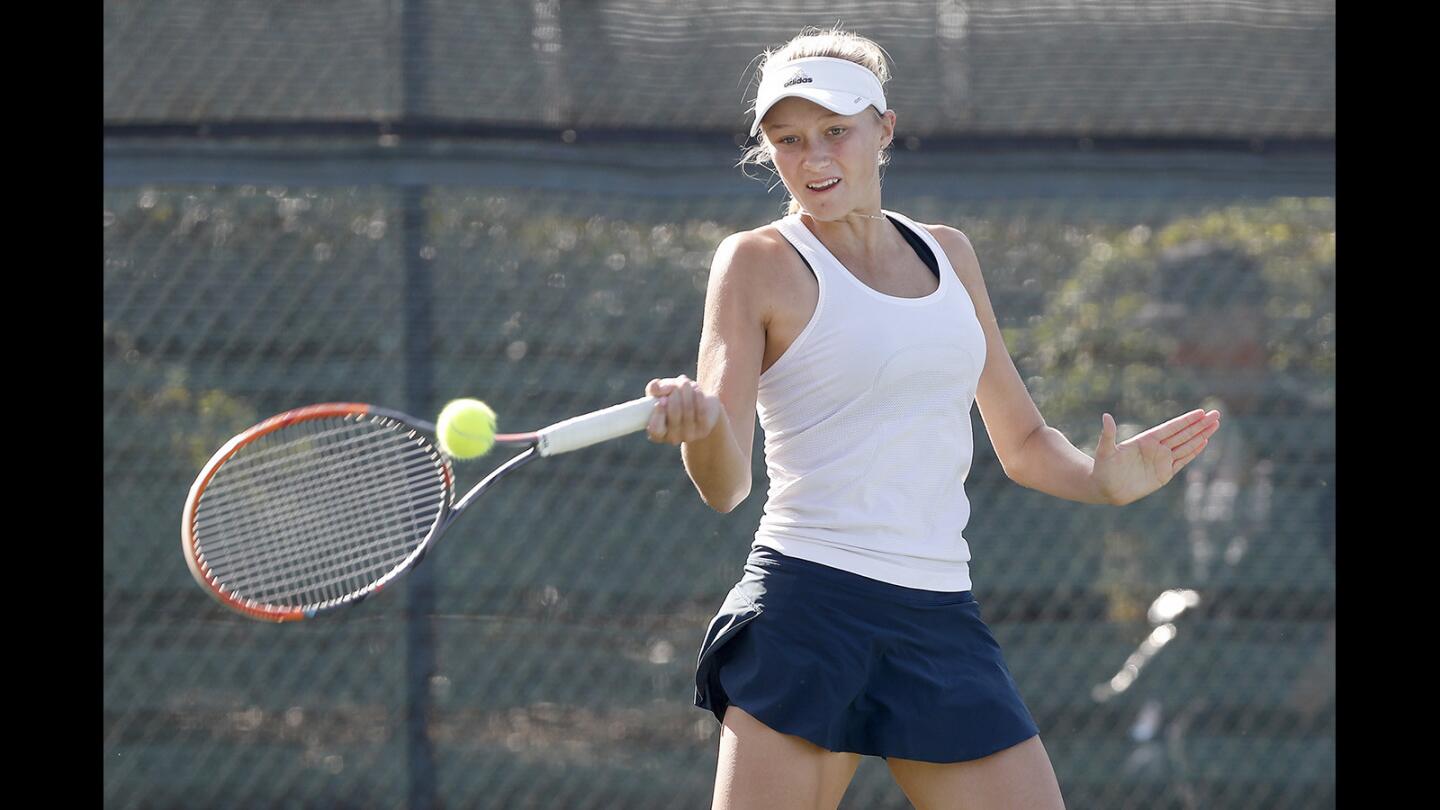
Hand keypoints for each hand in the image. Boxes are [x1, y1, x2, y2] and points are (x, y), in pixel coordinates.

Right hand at [645, 375, 721, 445]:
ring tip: (686, 382)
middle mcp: (672, 438)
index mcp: (657, 433)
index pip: (655, 429)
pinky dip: (698, 396)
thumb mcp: (662, 391)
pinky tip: (696, 389)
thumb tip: (655, 387)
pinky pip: (700, 411)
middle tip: (677, 383)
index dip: (658, 414)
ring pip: (687, 410)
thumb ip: (655, 388)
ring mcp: (688, 436)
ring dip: (686, 391)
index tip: (662, 399)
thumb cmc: (676, 398)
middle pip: (674, 415)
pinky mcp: (703, 431)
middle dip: (675, 393)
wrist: (702, 405)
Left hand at [1092, 408, 1220, 505]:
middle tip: (1217, 414)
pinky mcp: (1164, 474)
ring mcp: (1162, 460)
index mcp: (1146, 440)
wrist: (1105, 487)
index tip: (1200, 412)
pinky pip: (1182, 461)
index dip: (1186, 420)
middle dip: (1200, 425)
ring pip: (1186, 445)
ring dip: (1201, 436)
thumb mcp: (1105, 450)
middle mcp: (1157, 448)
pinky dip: (1193, 452)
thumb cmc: (1103, 468)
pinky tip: (1204, 442)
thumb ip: (1108, 434)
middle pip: (1183, 434)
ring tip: (1215, 425)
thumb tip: (1105, 416)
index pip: (1171, 427)